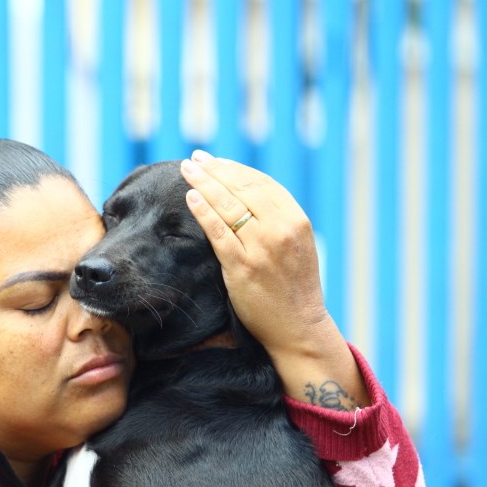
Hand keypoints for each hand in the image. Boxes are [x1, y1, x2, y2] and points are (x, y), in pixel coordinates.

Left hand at [180, 150, 369, 407]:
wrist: (298, 327)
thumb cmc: (293, 286)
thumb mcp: (295, 244)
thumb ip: (276, 219)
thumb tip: (242, 192)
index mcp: (296, 220)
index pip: (261, 184)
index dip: (234, 169)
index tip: (214, 160)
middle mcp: (281, 229)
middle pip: (242, 189)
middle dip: (215, 170)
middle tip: (195, 160)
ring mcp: (261, 248)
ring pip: (228, 206)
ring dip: (204, 184)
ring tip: (188, 171)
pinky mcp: (243, 267)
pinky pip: (218, 233)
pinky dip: (203, 212)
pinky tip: (191, 198)